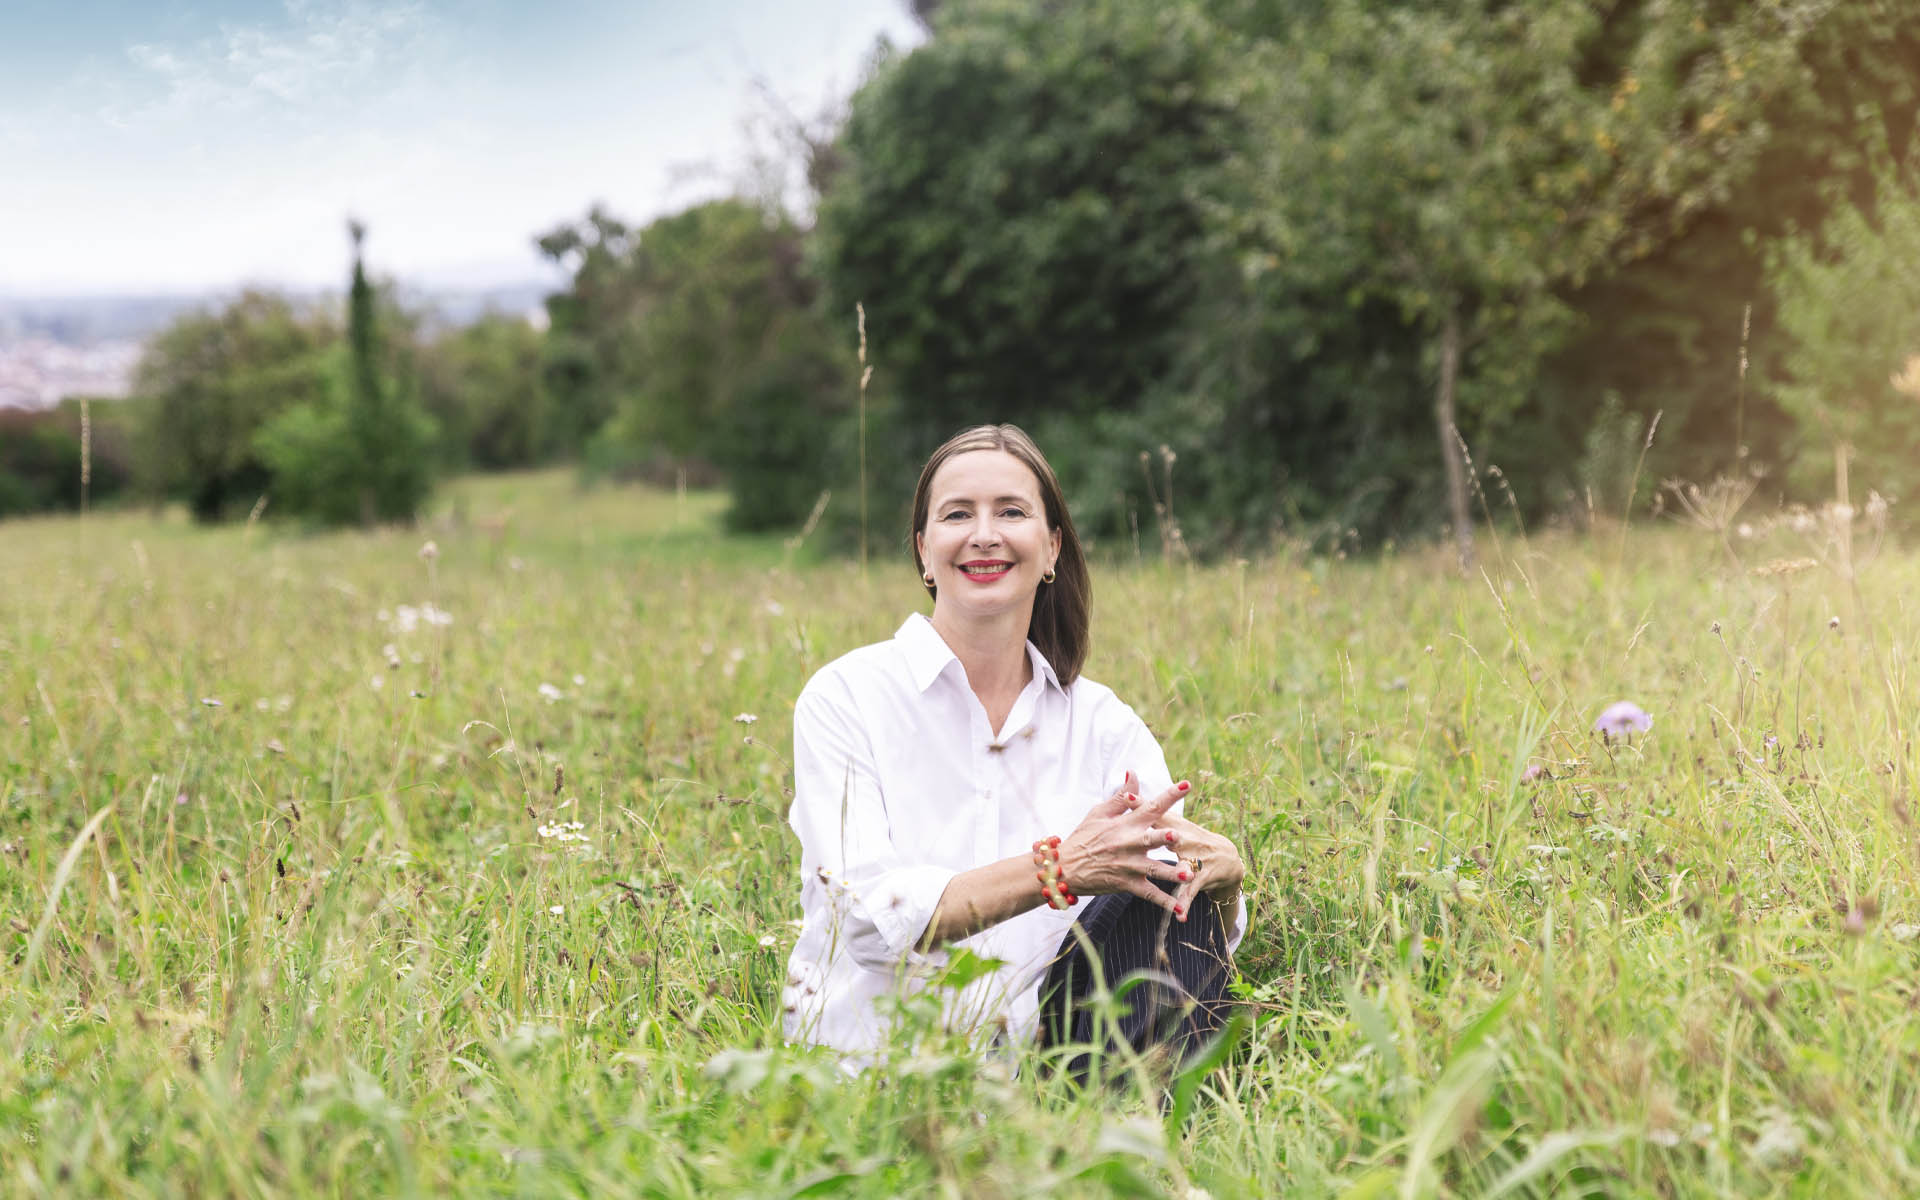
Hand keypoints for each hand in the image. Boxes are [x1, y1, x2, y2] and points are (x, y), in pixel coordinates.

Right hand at [1055, 771, 1189, 916]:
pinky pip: (1148, 894)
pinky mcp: (1126, 884)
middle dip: (1164, 837)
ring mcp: (1128, 866)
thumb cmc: (1084, 837)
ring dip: (1171, 872)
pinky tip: (1179, 909)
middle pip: (1151, 838)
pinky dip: (1164, 902)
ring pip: (1154, 869)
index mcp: (1125, 823)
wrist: (1064, 868)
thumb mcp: (1100, 812)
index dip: (1168, 795)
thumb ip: (1122, 795)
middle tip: (1178, 836)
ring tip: (1188, 874)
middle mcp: (1129, 843)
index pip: (1150, 806)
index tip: (1187, 785)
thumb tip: (1134, 772)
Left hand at [1115, 780, 1245, 921]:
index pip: (1156, 812)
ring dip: (1178, 873)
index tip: (1126, 797)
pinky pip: (1190, 893)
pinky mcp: (1201, 879)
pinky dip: (1184, 905)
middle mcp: (1186, 840)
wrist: (1226, 858)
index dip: (1141, 804)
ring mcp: (1196, 860)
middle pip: (1171, 835)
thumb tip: (1126, 788)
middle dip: (1160, 834)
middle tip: (1145, 835)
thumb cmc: (1190, 839)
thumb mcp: (1172, 824)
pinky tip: (1180, 917)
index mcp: (1174, 826)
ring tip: (1175, 878)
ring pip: (1184, 867)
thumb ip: (1147, 808)